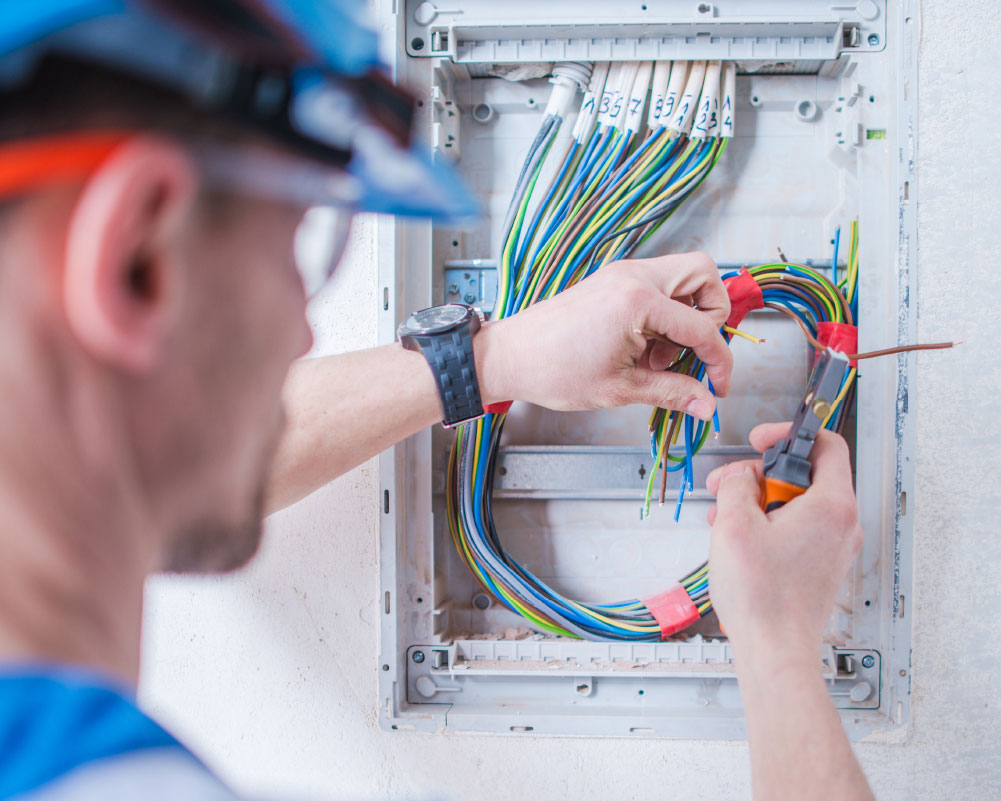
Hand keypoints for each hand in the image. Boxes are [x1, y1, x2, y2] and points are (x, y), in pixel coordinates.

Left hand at [475, 252, 731, 419]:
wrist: (509, 356)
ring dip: (687, 315)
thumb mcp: (620, 389)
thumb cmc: (552, 369)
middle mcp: (634, 276)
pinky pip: (657, 287)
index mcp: (639, 301)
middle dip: (712, 315)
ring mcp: (622, 274)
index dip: (719, 361)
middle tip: (693, 353)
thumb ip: (672, 393)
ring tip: (659, 357)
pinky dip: (664, 313)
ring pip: (683, 277)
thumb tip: (706, 404)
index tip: (717, 386)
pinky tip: (644, 347)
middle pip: (704, 275)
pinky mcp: (612, 281)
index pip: (704, 326)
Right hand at [705, 423, 861, 659]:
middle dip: (759, 475)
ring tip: (726, 517)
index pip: (826, 444)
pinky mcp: (820, 565)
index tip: (759, 441)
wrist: (775, 649)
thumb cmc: (763, 598)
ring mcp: (833, 547)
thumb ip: (736, 485)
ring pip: (796, 503)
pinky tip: (739, 540)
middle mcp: (841, 524)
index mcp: (832, 505)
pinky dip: (767, 525)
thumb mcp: (734, 523)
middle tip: (729, 485)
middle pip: (803, 475)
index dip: (788, 434)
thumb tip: (739, 478)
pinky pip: (796, 529)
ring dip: (757, 502)